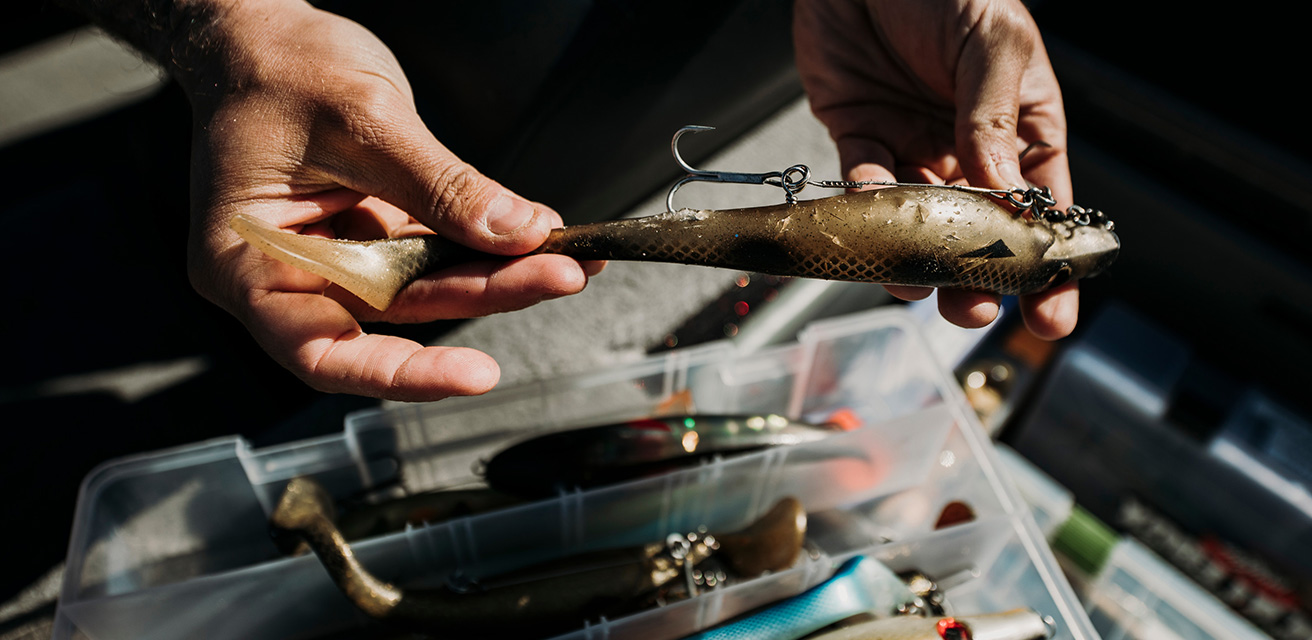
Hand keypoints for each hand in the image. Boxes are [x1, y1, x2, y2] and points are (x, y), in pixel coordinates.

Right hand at [179, 0, 596, 399]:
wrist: (262, 33)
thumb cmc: (275, 68)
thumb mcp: (364, 121)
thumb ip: (441, 186)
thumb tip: (513, 232)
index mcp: (243, 263)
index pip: (322, 350)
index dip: (401, 373)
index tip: (476, 374)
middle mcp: (289, 274)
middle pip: (394, 317)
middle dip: (484, 296)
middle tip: (556, 275)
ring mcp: (335, 257)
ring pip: (426, 288)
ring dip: (498, 274)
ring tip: (566, 259)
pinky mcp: (371, 236)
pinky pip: (435, 253)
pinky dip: (486, 244)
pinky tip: (537, 237)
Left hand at [794, 0, 1077, 338]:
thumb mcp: (994, 43)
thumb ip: (994, 117)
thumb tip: (1001, 188)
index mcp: (1022, 127)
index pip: (1042, 208)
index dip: (1046, 266)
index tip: (1050, 318)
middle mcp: (969, 149)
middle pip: (976, 233)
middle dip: (975, 279)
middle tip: (971, 312)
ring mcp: (914, 148)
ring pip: (916, 223)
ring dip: (915, 260)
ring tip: (915, 285)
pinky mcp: (861, 137)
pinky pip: (863, 186)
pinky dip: (865, 208)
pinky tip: (871, 221)